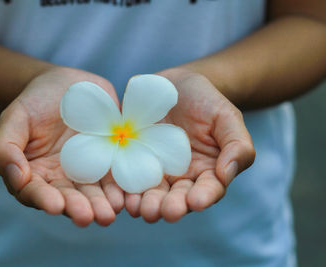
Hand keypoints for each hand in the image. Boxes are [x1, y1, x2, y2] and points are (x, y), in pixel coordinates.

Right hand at [0, 67, 123, 226]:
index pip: (35, 192)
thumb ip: (4, 148)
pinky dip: (123, 187)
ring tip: (110, 212)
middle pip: (69, 198)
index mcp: (35, 174)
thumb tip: (17, 178)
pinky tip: (129, 196)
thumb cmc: (36, 100)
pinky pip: (118, 176)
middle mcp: (62, 179)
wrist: (68, 84)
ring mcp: (89, 171)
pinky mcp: (111, 161)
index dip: (44, 199)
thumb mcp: (15, 117)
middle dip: (78, 208)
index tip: (55, 205)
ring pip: (95, 192)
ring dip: (102, 204)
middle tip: (88, 217)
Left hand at [125, 67, 255, 222]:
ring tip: (139, 207)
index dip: (204, 197)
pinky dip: (124, 189)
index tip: (195, 201)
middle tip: (164, 211)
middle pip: (177, 199)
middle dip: (171, 207)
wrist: (176, 86)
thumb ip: (237, 145)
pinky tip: (120, 195)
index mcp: (208, 172)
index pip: (209, 190)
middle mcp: (181, 178)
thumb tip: (226, 174)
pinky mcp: (133, 161)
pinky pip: (128, 177)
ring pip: (151, 194)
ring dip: (146, 204)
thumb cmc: (207, 101)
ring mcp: (155, 171)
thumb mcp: (227, 117)